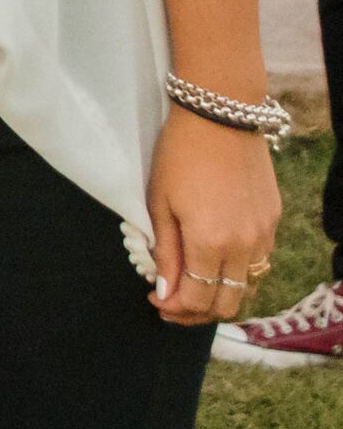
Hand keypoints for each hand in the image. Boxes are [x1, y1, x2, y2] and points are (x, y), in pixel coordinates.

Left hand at [145, 107, 282, 326]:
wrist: (221, 116)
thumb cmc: (179, 155)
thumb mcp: (160, 203)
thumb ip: (166, 253)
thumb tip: (166, 293)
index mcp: (212, 242)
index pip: (198, 300)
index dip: (175, 310)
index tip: (154, 301)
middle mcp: (245, 245)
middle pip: (228, 303)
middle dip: (198, 313)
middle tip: (172, 304)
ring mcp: (265, 234)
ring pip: (248, 286)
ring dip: (220, 294)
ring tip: (193, 285)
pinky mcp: (273, 220)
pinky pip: (260, 260)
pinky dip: (238, 271)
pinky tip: (214, 259)